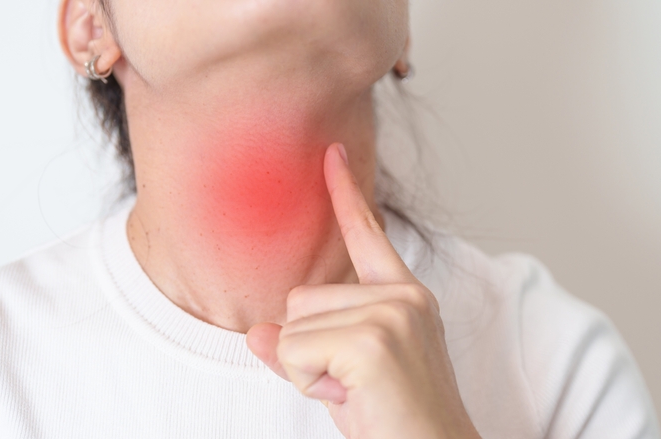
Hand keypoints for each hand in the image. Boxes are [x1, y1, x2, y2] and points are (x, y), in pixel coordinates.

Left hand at [247, 144, 480, 438]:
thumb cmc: (398, 421)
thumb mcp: (347, 376)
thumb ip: (305, 347)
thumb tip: (255, 333)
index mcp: (405, 296)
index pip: (368, 235)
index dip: (345, 193)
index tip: (330, 153)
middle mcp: (403, 295)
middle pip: (301, 297)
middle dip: (310, 350)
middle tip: (355, 384)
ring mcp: (392, 313)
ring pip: (294, 326)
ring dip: (310, 370)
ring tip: (357, 392)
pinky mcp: (373, 340)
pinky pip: (295, 351)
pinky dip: (309, 384)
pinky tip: (353, 397)